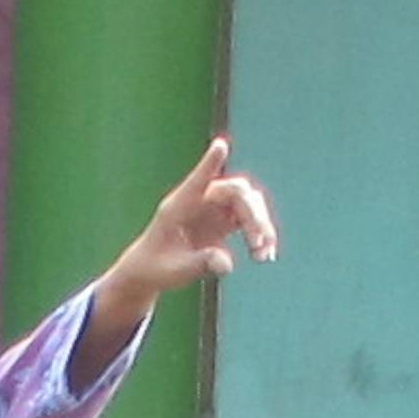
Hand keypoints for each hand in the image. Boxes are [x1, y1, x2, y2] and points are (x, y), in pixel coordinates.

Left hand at [106, 135, 279, 304]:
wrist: (153, 270)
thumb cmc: (156, 267)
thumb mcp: (174, 271)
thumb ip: (200, 265)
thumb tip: (227, 264)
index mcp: (179, 206)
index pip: (197, 181)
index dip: (210, 163)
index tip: (220, 146)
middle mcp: (200, 200)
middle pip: (236, 192)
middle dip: (253, 215)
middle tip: (257, 243)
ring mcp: (214, 208)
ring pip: (249, 203)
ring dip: (262, 226)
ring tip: (264, 256)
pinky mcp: (224, 220)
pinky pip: (251, 220)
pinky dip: (261, 235)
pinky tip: (265, 255)